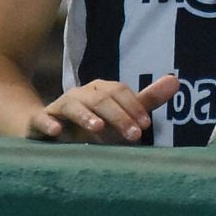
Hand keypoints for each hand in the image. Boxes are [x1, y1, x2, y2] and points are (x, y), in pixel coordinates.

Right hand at [28, 74, 178, 143]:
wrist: (47, 131)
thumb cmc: (92, 124)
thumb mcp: (120, 114)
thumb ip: (146, 100)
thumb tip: (176, 80)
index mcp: (101, 90)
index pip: (120, 92)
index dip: (133, 107)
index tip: (146, 126)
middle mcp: (81, 93)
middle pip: (101, 99)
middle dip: (119, 116)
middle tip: (134, 135)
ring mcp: (59, 106)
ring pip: (73, 105)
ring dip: (86, 115)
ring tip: (98, 128)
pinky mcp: (39, 121)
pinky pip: (41, 118)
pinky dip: (47, 123)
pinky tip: (56, 131)